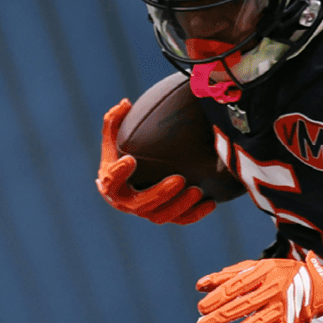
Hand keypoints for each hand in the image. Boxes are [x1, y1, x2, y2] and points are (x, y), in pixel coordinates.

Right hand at [96, 99, 215, 224]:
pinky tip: (211, 203)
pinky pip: (181, 220)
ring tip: (197, 190)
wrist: (129, 180)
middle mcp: (127, 203)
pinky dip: (195, 214)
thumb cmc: (122, 154)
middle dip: (160, 194)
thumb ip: (115, 121)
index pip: (110, 182)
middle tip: (179, 179)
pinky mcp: (164, 216)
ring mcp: (146, 212)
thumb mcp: (114, 138)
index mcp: (111, 184)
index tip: (130, 160)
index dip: (119, 174)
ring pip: (162, 216)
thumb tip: (125, 103)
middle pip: (141, 205)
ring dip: (180, 205)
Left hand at [196, 252, 322, 322]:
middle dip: (221, 317)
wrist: (315, 284)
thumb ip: (228, 276)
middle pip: (244, 305)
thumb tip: (201, 286)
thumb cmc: (280, 274)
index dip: (217, 297)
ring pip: (258, 322)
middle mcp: (273, 290)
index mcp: (263, 273)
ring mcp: (281, 308)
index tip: (202, 307)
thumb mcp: (255, 267)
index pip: (236, 286)